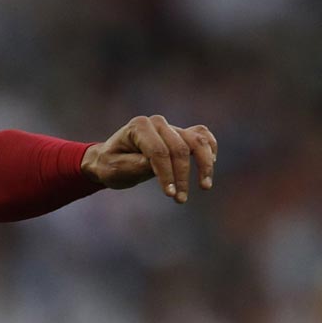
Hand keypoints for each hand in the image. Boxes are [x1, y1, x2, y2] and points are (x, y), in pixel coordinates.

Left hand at [82, 116, 218, 203]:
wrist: (110, 159)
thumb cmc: (110, 165)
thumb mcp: (115, 169)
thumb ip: (136, 165)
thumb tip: (158, 167)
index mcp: (139, 127)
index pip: (159, 151)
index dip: (167, 174)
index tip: (170, 194)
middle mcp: (157, 123)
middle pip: (179, 148)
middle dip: (182, 176)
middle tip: (180, 199)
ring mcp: (171, 127)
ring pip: (196, 141)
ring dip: (203, 164)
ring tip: (205, 186)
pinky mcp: (180, 133)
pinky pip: (201, 135)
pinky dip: (209, 148)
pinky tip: (211, 163)